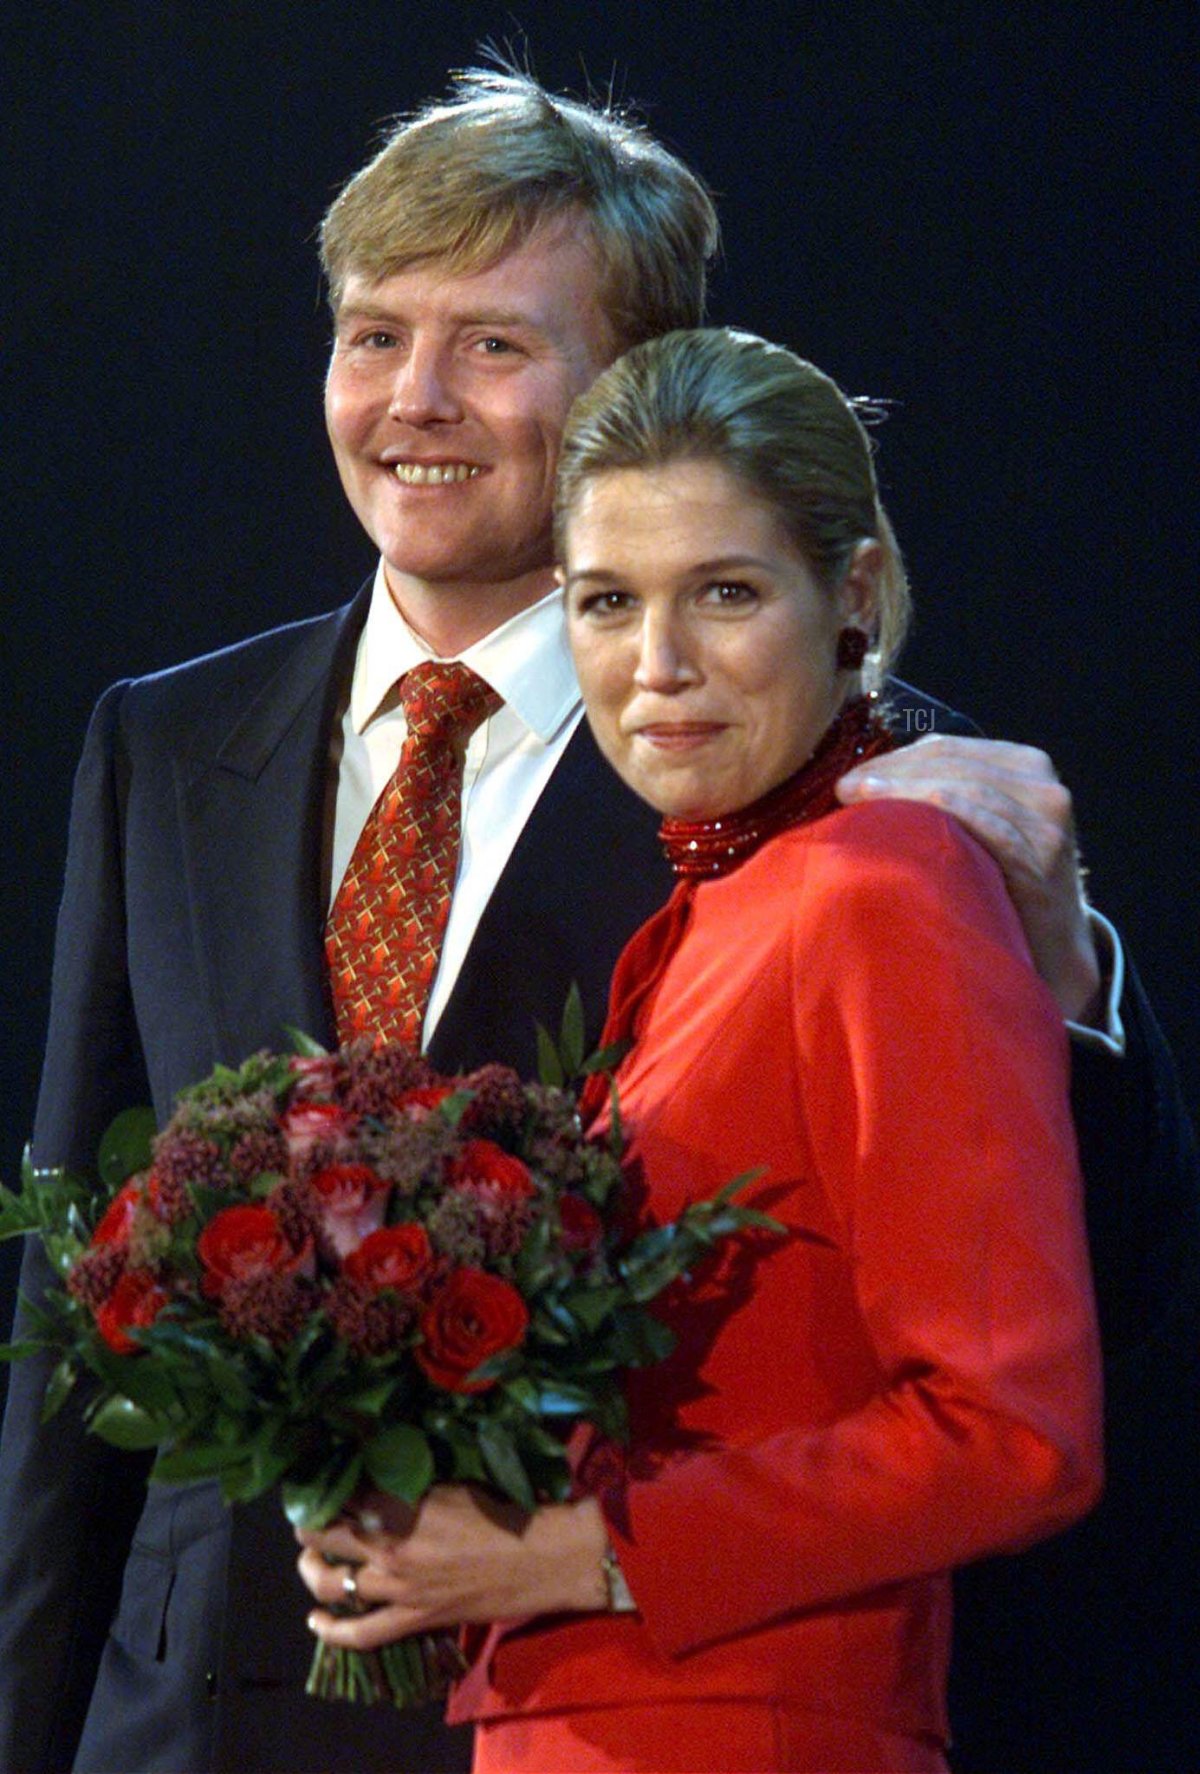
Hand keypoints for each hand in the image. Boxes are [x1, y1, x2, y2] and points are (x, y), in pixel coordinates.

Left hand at [296, 1485, 608, 1651]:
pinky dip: (331, 1630)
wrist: (546, 1556)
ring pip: (332, 1582)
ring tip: (310, 1557)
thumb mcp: (453, 1480)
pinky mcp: (414, 1619)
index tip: (315, 1476)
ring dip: (312, 1568)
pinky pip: (361, 1634)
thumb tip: (376, 1470)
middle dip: (308, 1524)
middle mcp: (391, 1546)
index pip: (342, 1491)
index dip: (323, 1483)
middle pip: (325, 1534)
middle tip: (307, 1515)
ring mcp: (399, 1587)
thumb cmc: (505, 1508)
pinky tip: (315, 1619)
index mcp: (403, 1504)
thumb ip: (409, 1480)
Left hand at [837, 736, 1102, 1021]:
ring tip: (857, 798)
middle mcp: (1044, 786)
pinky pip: (987, 825)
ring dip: (906, 789)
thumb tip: (874, 776)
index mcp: (1027, 765)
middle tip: (844, 787)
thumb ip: (949, 793)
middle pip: (953, 764)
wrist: (1054, 947)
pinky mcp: (1044, 855)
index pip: (948, 748)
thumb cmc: (1002, 884)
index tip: (851, 777)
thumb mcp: (984, 825)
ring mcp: (1049, 819)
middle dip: (893, 772)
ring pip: (966, 788)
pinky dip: (943, 812)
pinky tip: (904, 817)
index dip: (895, 758)